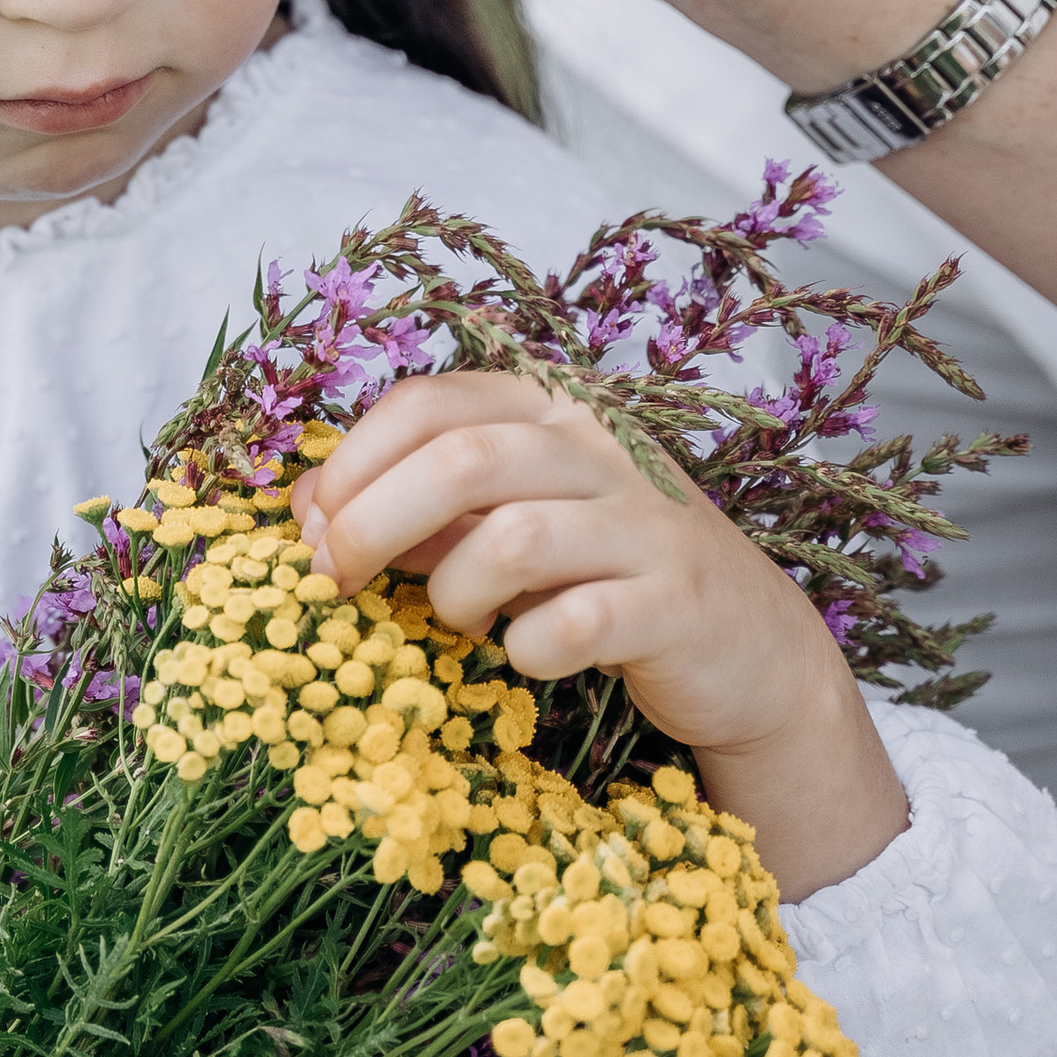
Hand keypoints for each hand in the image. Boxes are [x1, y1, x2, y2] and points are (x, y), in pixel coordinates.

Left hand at [296, 371, 905, 899]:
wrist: (748, 646)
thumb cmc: (605, 574)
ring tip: (461, 621)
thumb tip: (308, 508)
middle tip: (338, 582)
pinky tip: (529, 653)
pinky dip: (527, 648)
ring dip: (454, 593)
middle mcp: (602, 448)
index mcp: (551, 409)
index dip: (351, 464)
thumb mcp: (508, 521)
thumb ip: (420, 507)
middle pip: (457, 459)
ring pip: (510, 538)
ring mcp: (647, 522)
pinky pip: (573, 622)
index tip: (312, 528)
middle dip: (371, 524)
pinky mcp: (678, 602)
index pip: (427, 402)